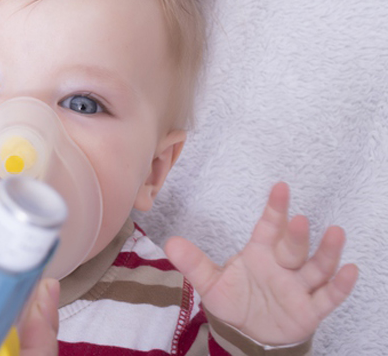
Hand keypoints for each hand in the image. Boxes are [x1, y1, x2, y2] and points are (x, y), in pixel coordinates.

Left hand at [165, 182, 357, 345]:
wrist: (248, 334)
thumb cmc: (234, 301)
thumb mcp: (211, 284)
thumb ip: (194, 264)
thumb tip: (169, 243)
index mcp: (260, 254)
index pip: (269, 227)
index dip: (274, 209)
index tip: (279, 187)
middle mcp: (282, 266)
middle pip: (293, 246)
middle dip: (297, 234)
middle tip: (300, 219)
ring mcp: (298, 286)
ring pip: (315, 267)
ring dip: (326, 252)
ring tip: (336, 233)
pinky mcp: (309, 309)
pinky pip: (328, 296)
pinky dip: (340, 285)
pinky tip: (351, 270)